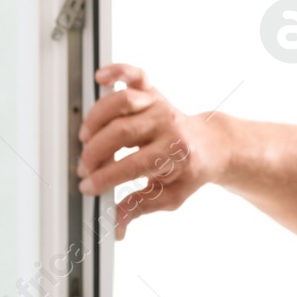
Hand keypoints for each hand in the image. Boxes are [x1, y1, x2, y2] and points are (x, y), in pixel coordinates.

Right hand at [75, 63, 226, 239]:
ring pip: (122, 102)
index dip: (105, 178)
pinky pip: (136, 74)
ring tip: (85, 138)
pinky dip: (117, 71)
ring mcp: (159, 105)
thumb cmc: (189, 170)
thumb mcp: (170, 197)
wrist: (212, 145)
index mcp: (174, 153)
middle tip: (84, 168)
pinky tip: (101, 77)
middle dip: (95, 154)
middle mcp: (167, 124)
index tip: (88, 186)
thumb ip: (141, 207)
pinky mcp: (154, 92)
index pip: (131, 165)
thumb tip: (117, 225)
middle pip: (121, 133)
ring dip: (96, 119)